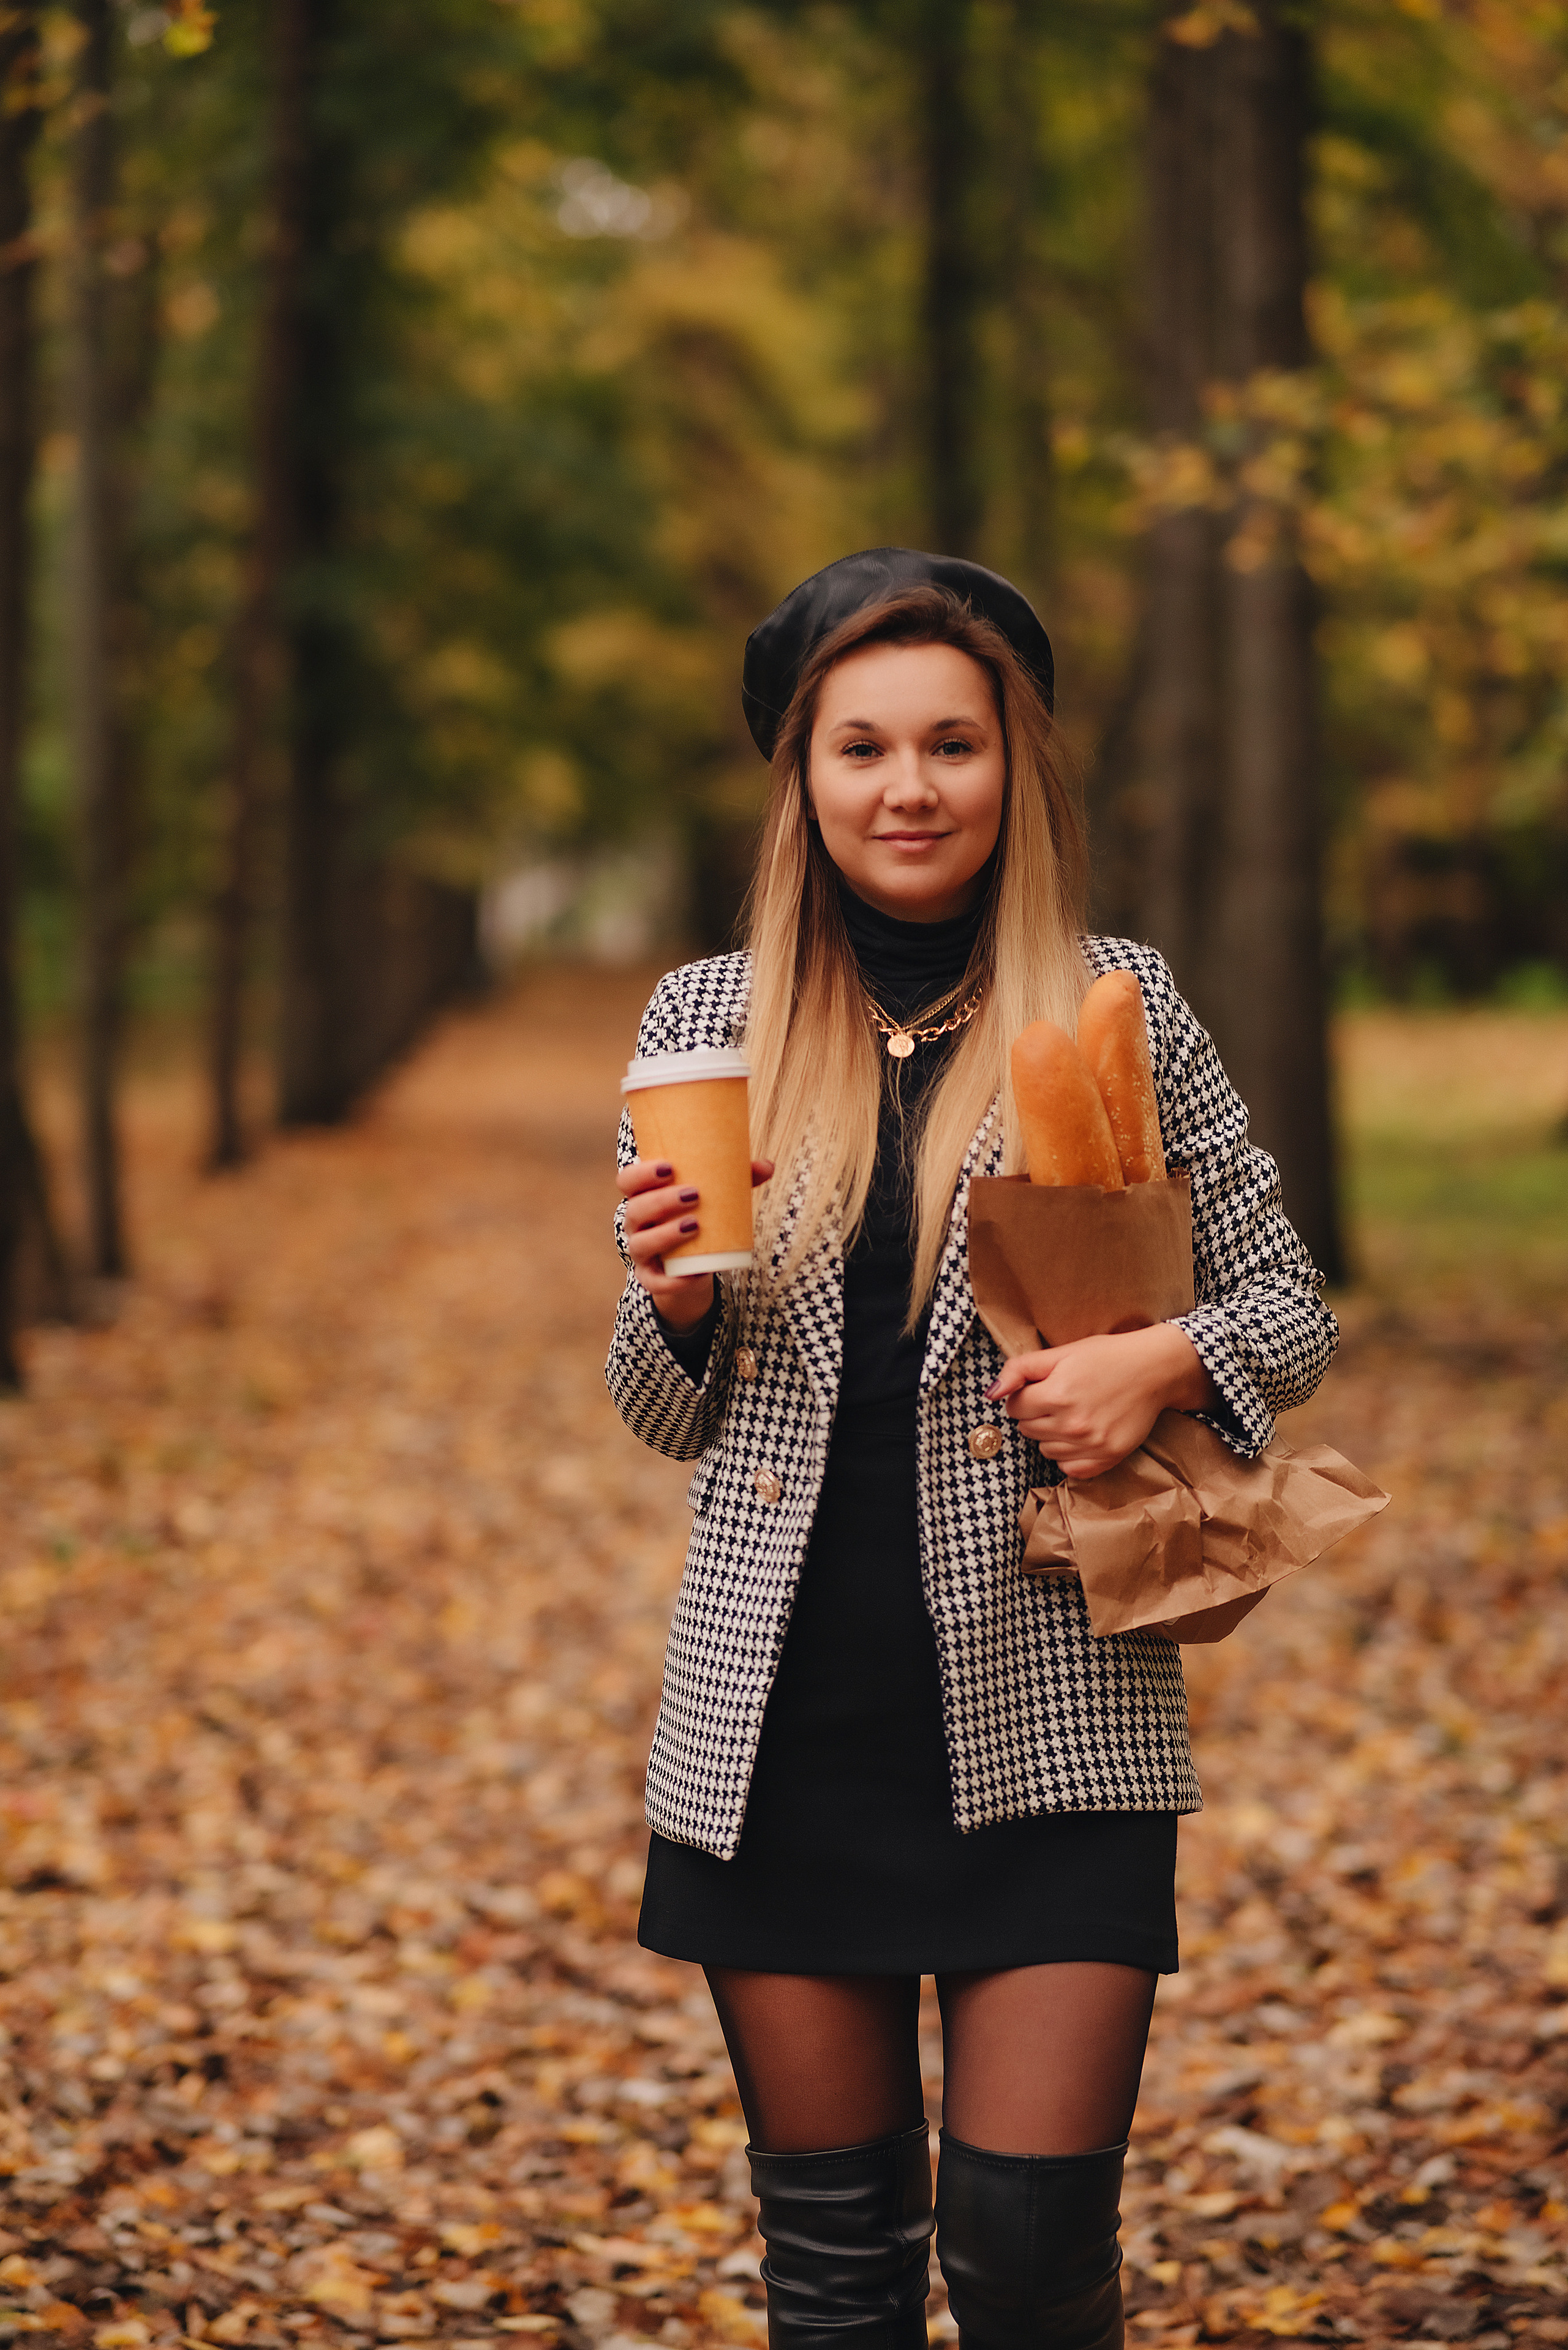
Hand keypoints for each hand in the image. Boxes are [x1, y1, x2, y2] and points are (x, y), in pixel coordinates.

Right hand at [618, 1156, 775, 1330]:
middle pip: (634, 1210)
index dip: (641, 1173)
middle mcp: (636, 1223)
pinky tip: (692, 1274)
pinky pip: (654, 1282)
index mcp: (644, 1196)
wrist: (694, 1265)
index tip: (670, 1166)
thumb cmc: (701, 1218)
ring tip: (695, 1226)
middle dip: (661, 1201)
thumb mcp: (717, 1198)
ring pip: (640, 1244)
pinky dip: (671, 1281)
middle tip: (694, 1194)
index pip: (627, 1180)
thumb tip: (767, 1166)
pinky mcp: (652, 1278)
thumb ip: (738, 1180)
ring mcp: (641, 1252)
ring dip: (665, 1234)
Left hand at [986, 1324, 1217, 1480]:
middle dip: (1035, 1414)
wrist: (1154, 1371)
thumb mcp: (1061, 1352)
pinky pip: (1069, 1468)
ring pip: (1044, 1450)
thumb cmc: (1107, 1357)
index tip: (1040, 1387)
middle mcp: (1073, 1424)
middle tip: (1059, 1397)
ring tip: (1072, 1414)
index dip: (1023, 1396)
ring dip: (1051, 1435)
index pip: (1014, 1408)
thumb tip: (991, 1394)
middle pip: (1027, 1429)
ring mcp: (1091, 1445)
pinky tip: (1082, 1434)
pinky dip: (1069, 1455)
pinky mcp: (1108, 1458)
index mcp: (1057, 1394)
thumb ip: (1020, 1370)